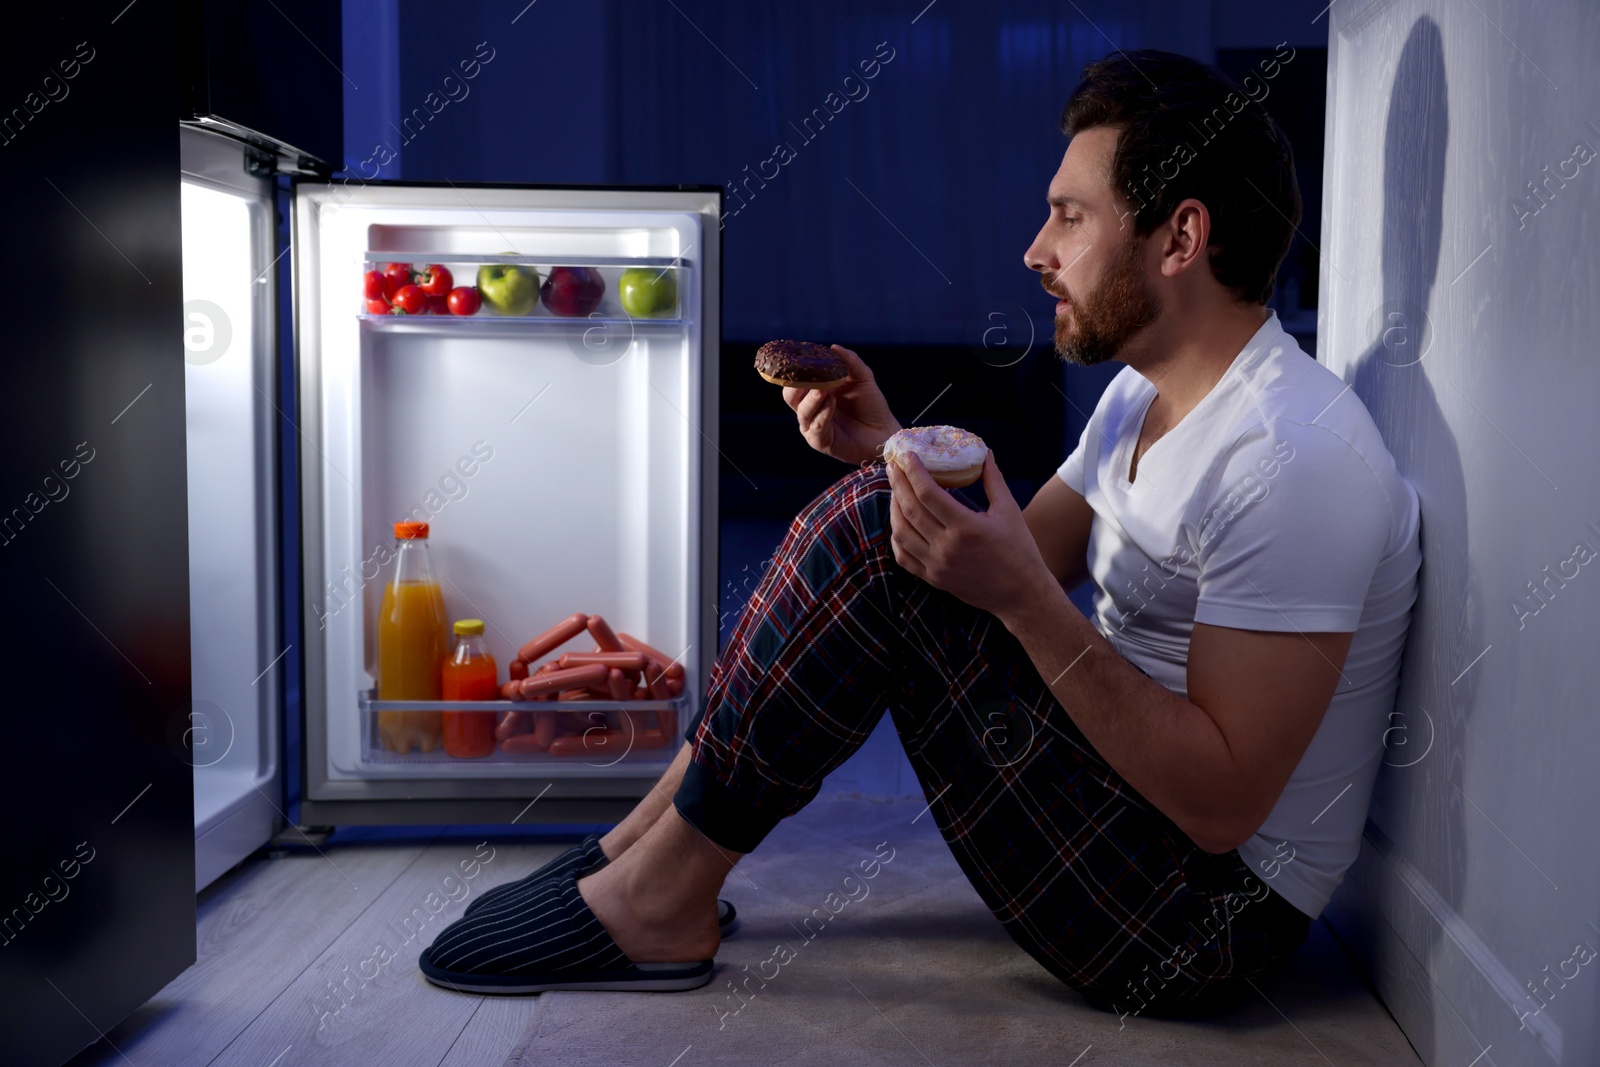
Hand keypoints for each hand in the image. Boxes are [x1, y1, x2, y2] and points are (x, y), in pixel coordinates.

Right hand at [783, 345, 902, 465]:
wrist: (884, 431)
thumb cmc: (871, 405)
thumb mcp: (862, 378)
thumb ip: (850, 362)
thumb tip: (833, 347)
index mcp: (814, 392)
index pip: (796, 380)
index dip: (795, 369)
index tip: (799, 356)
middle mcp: (809, 409)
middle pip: (790, 396)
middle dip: (796, 384)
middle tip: (807, 374)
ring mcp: (813, 426)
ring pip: (802, 411)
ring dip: (811, 399)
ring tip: (822, 389)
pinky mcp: (820, 442)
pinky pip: (815, 427)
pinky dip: (822, 414)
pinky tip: (831, 403)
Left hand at [886, 449, 1054, 619]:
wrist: (1020, 594)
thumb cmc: (1019, 550)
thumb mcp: (1009, 510)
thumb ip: (993, 480)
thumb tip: (984, 452)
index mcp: (966, 527)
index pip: (928, 493)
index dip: (913, 471)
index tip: (907, 455)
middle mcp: (946, 547)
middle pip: (910, 510)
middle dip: (898, 484)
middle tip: (893, 466)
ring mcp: (937, 565)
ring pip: (901, 532)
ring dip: (893, 508)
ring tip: (895, 490)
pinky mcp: (933, 578)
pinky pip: (904, 556)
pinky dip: (896, 536)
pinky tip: (899, 521)